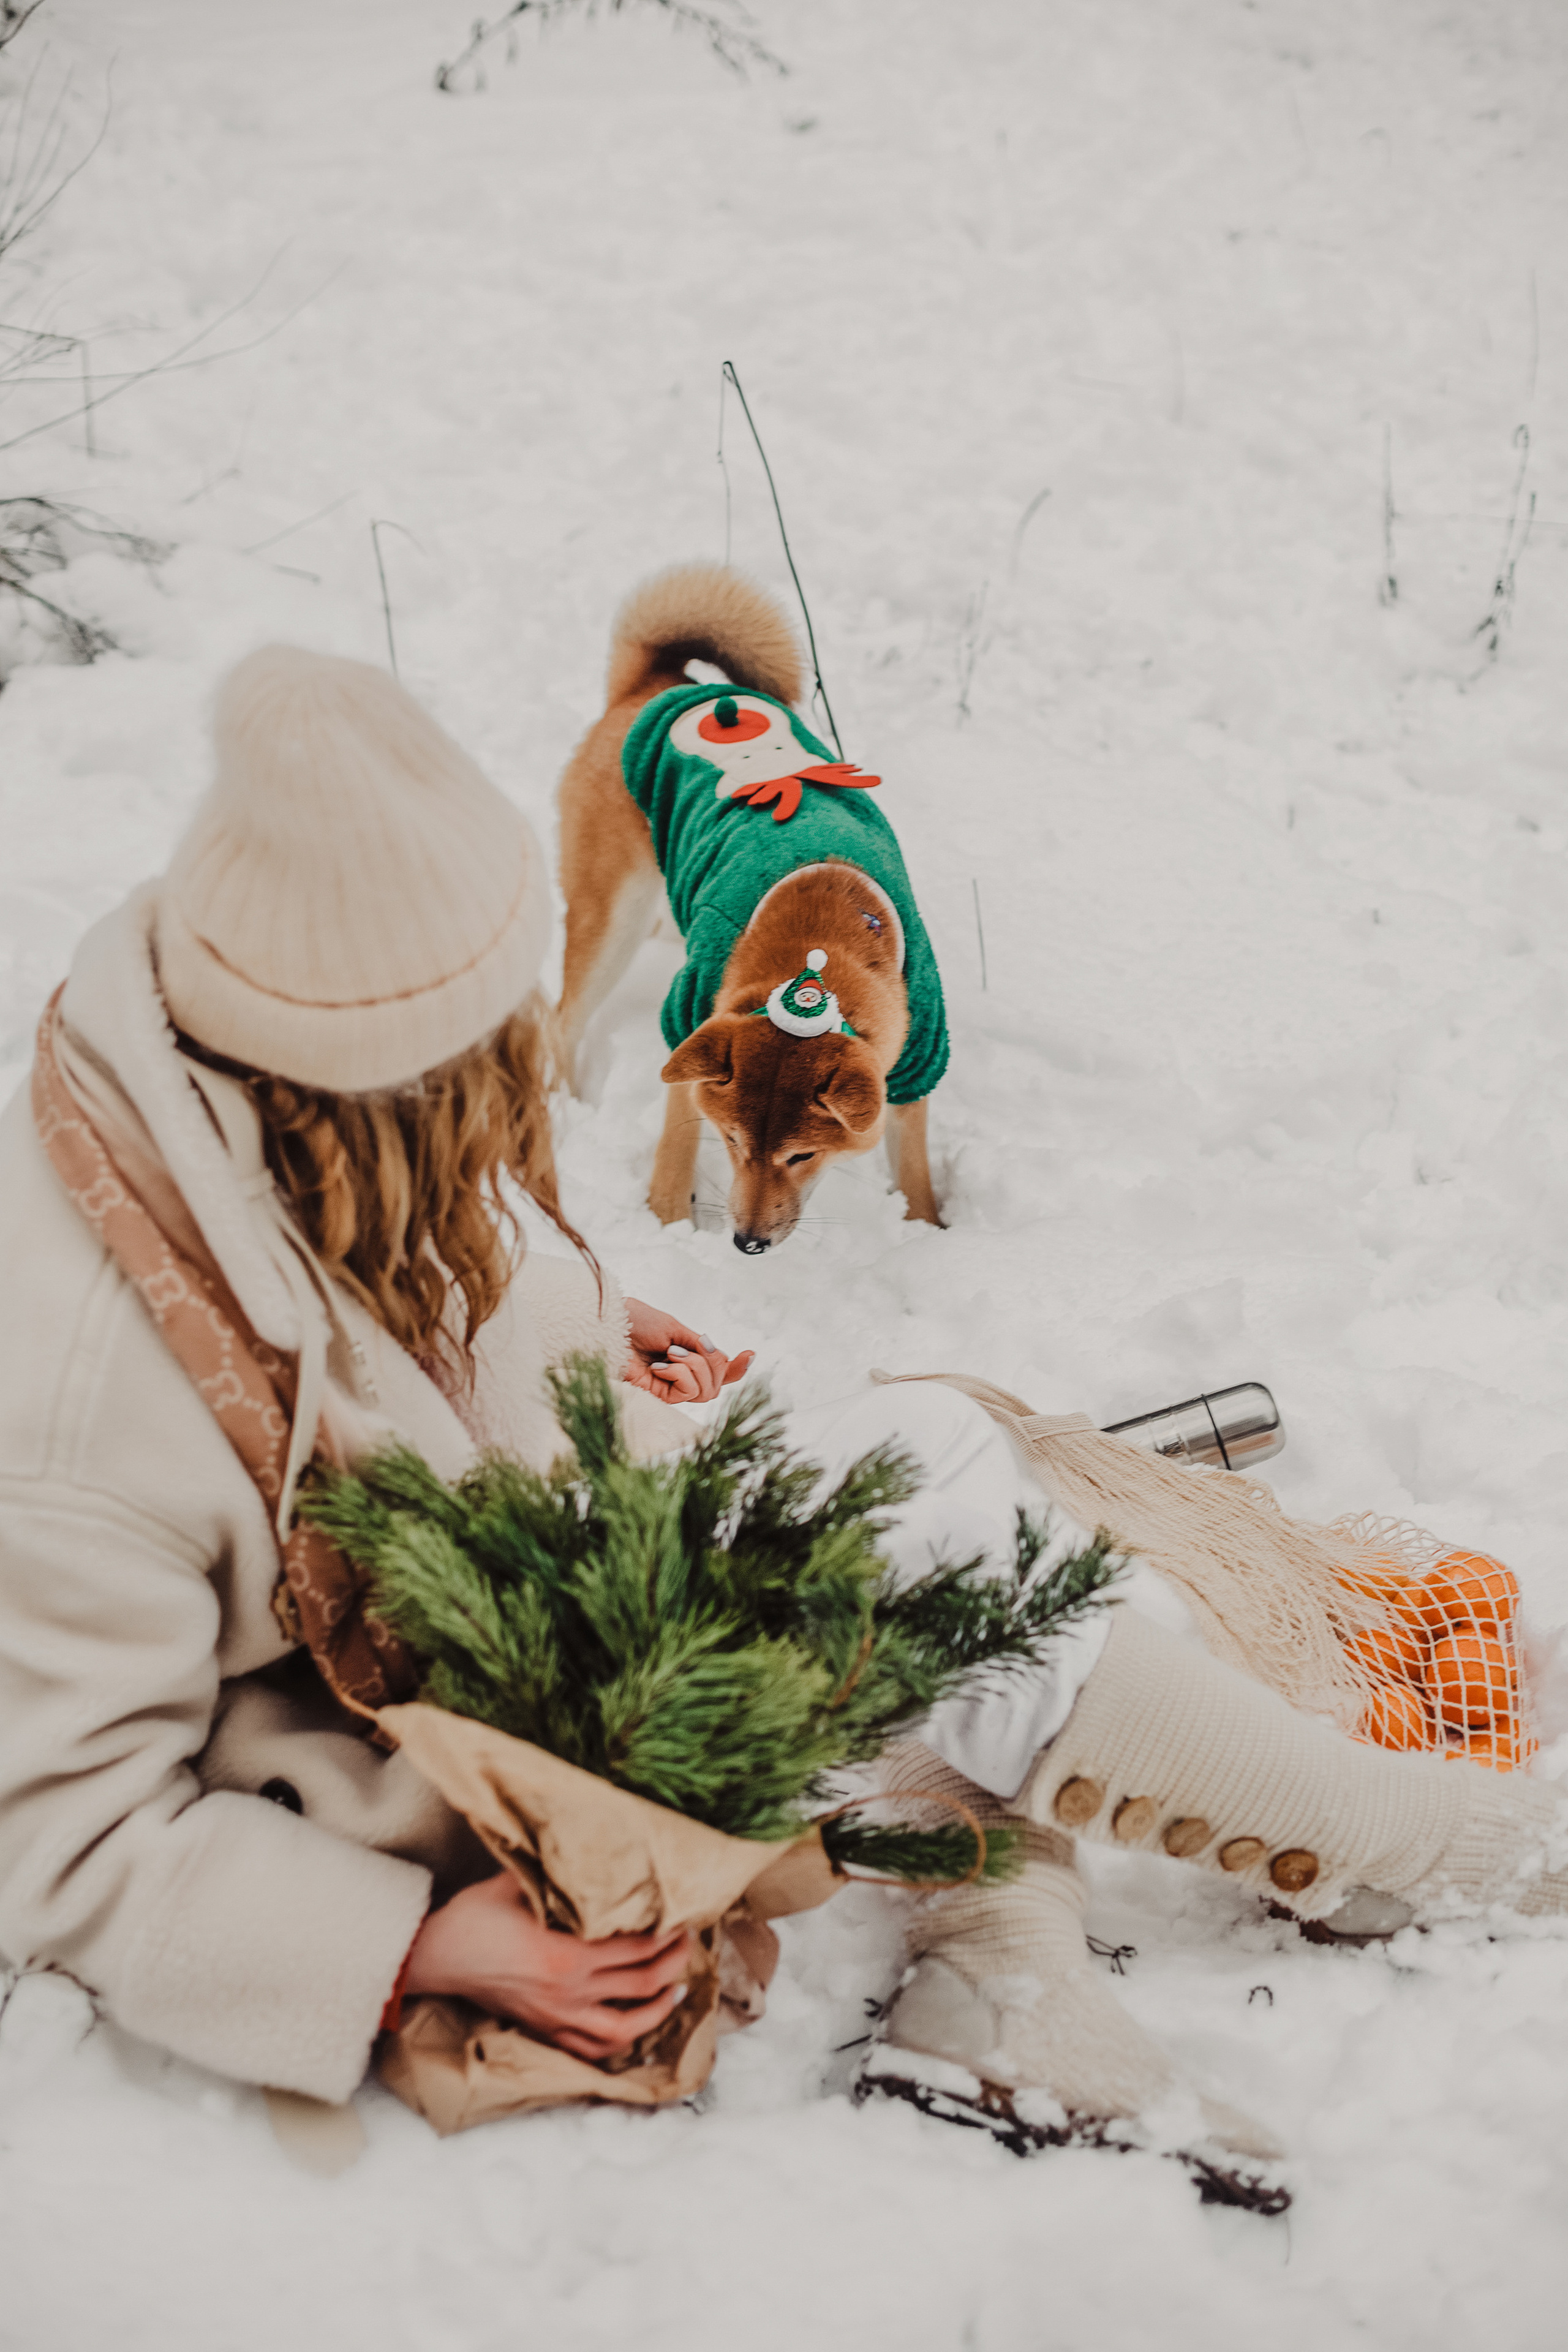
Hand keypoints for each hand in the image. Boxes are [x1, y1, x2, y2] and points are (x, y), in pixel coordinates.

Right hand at [402, 1872, 694, 2060]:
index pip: (639, 1946)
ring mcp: (558, 2017)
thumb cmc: (475, 1916)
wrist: (436, 1956)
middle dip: (675, 1962)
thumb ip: (558, 1875)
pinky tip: (636, 2025)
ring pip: (626, 2026)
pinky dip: (622, 2041)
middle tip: (688, 1943)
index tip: (684, 1916)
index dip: (669, 1932)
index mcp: (567, 1951)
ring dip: (658, 2008)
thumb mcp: (518, 1883)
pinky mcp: (546, 2031)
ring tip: (675, 1988)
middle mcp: (570, 1990)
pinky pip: (593, 2048)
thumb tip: (595, 1851)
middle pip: (643, 1982)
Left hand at [624, 1297, 754, 1405]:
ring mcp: (671, 1387)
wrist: (611, 1327)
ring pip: (707, 1391)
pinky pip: (687, 1393)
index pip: (720, 1371)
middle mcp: (682, 1374)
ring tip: (670, 1355)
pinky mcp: (659, 1397)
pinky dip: (680, 1376)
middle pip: (718, 1384)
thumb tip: (726, 1359)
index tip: (750, 1353)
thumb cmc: (637, 1323)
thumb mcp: (676, 1329)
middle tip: (687, 1349)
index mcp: (688, 1356)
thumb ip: (701, 1346)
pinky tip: (661, 1366)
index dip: (738, 1368)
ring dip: (694, 1368)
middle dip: (712, 1364)